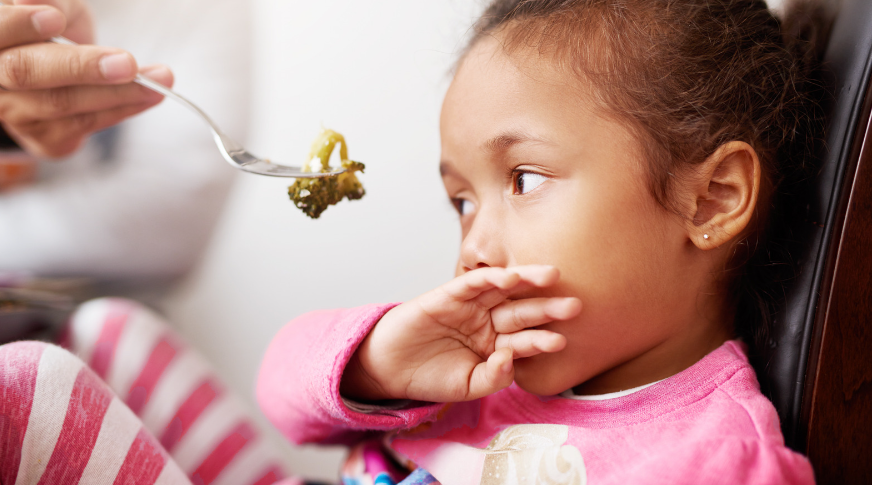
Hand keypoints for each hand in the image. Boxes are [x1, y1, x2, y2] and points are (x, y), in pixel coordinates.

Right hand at [0, 0, 173, 157]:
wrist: (58, 65)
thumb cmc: (52, 24)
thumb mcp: (53, 4)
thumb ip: (47, 0)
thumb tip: (36, 1)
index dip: (20, 26)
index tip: (54, 19)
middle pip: (25, 73)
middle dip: (80, 67)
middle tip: (127, 63)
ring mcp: (14, 113)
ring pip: (63, 104)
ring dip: (119, 92)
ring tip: (161, 79)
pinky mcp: (42, 138)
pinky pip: (85, 125)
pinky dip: (122, 108)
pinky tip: (150, 96)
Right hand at [341, 266, 581, 402]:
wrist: (390, 368)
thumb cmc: (431, 376)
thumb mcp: (467, 387)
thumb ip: (493, 377)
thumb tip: (511, 359)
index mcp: (496, 344)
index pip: (525, 340)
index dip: (542, 340)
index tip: (561, 341)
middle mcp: (488, 321)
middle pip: (523, 311)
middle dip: (548, 308)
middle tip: (575, 305)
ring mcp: (470, 306)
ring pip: (504, 290)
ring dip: (528, 282)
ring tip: (552, 277)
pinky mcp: (449, 294)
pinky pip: (473, 283)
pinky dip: (491, 278)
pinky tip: (511, 277)